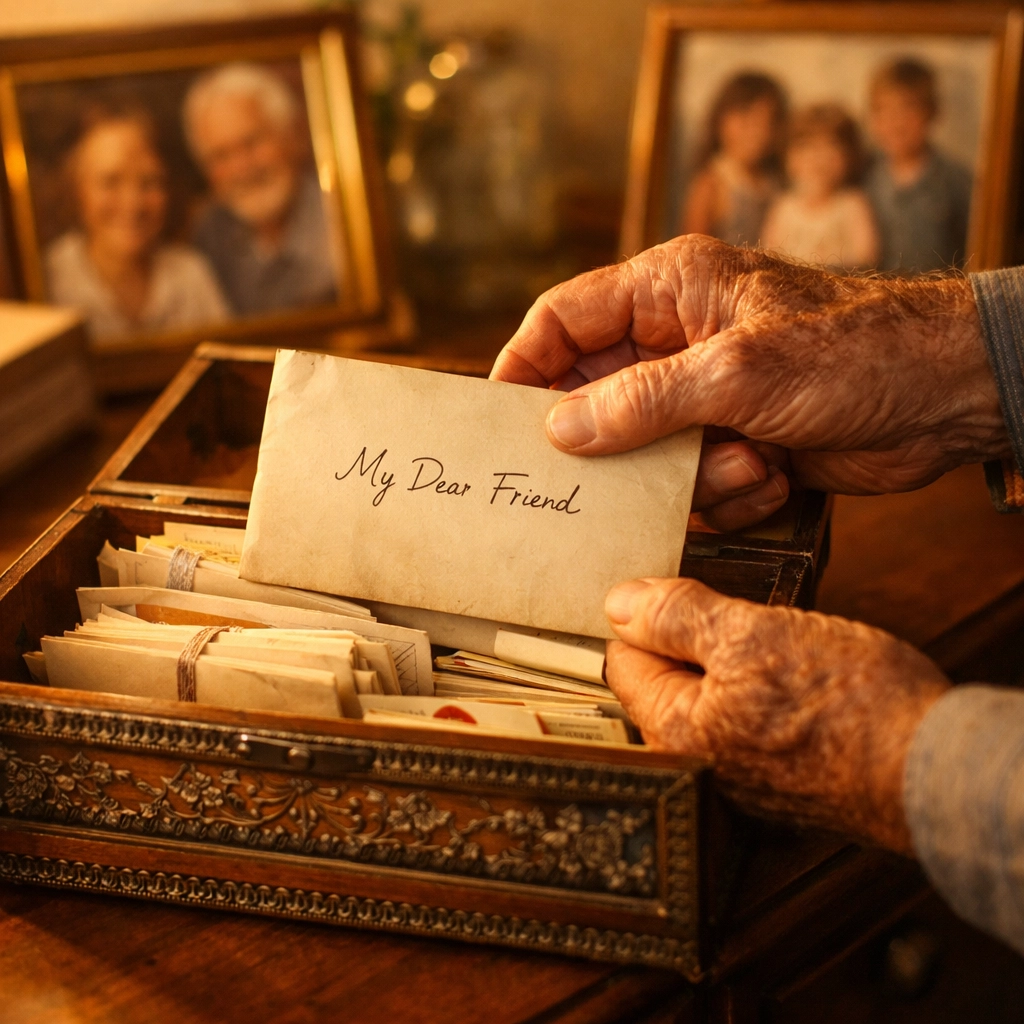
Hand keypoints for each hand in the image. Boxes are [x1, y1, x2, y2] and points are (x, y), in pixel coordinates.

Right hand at [491, 235, 1009, 530]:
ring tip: (748, 459)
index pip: (563, 320)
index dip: (523, 367)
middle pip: (597, 399)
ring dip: (691, 475)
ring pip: (643, 454)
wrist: (945, 397)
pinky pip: (690, 484)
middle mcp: (675, 341)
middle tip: (611, 477)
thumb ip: (640, 401)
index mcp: (667, 291)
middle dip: (614, 444)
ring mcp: (702, 396)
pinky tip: (774, 472)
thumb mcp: (737, 372)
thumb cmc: (854, 350)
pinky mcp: (730, 443)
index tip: (497, 421)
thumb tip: (558, 428)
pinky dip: (727, 492)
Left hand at [603, 577, 949, 850]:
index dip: (645, 616)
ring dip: (730, 661)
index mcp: (671, 729)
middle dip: (690, 638)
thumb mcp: (753, 635)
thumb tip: (619, 602)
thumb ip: (678, 618)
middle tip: (735, 610)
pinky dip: (760, 690)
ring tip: (774, 638)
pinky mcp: (773, 777)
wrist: (932, 770)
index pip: (622, 659)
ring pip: (709, 694)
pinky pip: (745, 718)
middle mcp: (693, 762)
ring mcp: (734, 775)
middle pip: (664, 677)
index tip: (675, 589)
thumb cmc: (847, 703)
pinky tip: (794, 674)